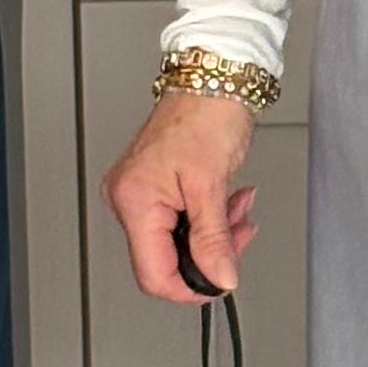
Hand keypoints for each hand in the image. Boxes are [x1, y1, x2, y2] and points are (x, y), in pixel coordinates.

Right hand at [101, 88, 260, 305]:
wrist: (214, 80)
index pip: (153, 274)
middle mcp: (128, 198)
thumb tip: (220, 277)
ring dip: (215, 233)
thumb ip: (214, 238)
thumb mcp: (213, 185)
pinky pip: (182, 219)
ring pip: (179, 241)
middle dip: (210, 252)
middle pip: (167, 259)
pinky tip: (227, 200)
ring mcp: (141, 192)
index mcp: (134, 200)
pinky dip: (209, 218)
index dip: (190, 286)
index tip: (220, 283)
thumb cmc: (207, 114)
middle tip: (239, 234)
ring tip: (237, 209)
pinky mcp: (156, 186)